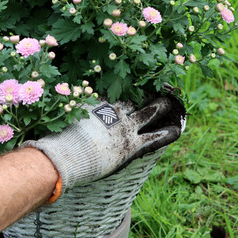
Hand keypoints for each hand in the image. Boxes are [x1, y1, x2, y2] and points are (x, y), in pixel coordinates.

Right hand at [23, 94, 185, 190]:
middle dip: (147, 90)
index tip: (138, 80)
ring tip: (170, 102)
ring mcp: (126, 128)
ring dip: (160, 107)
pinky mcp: (132, 146)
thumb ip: (75, 101)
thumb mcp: (68, 113)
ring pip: (149, 112)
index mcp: (101, 103)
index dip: (131, 85)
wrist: (65, 156)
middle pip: (137, 96)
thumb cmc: (61, 137)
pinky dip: (165, 133)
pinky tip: (176, 130)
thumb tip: (72, 90)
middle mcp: (116, 112)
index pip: (121, 89)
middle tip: (158, 86)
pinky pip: (154, 137)